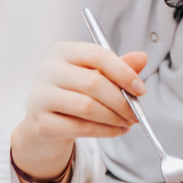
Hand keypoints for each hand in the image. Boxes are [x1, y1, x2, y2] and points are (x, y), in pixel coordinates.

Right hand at [10, 41, 145, 179]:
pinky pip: (80, 127)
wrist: (45, 125)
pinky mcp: (41, 123)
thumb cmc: (75, 94)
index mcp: (63, 51)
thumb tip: (142, 57)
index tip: (141, 89)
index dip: (124, 73)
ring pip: (87, 107)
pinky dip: (105, 131)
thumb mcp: (97, 76)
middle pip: (94, 83)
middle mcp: (48, 70)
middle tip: (136, 112)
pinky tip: (117, 130)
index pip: (98, 55)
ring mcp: (40, 96)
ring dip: (115, 117)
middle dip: (122, 101)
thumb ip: (119, 67)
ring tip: (128, 122)